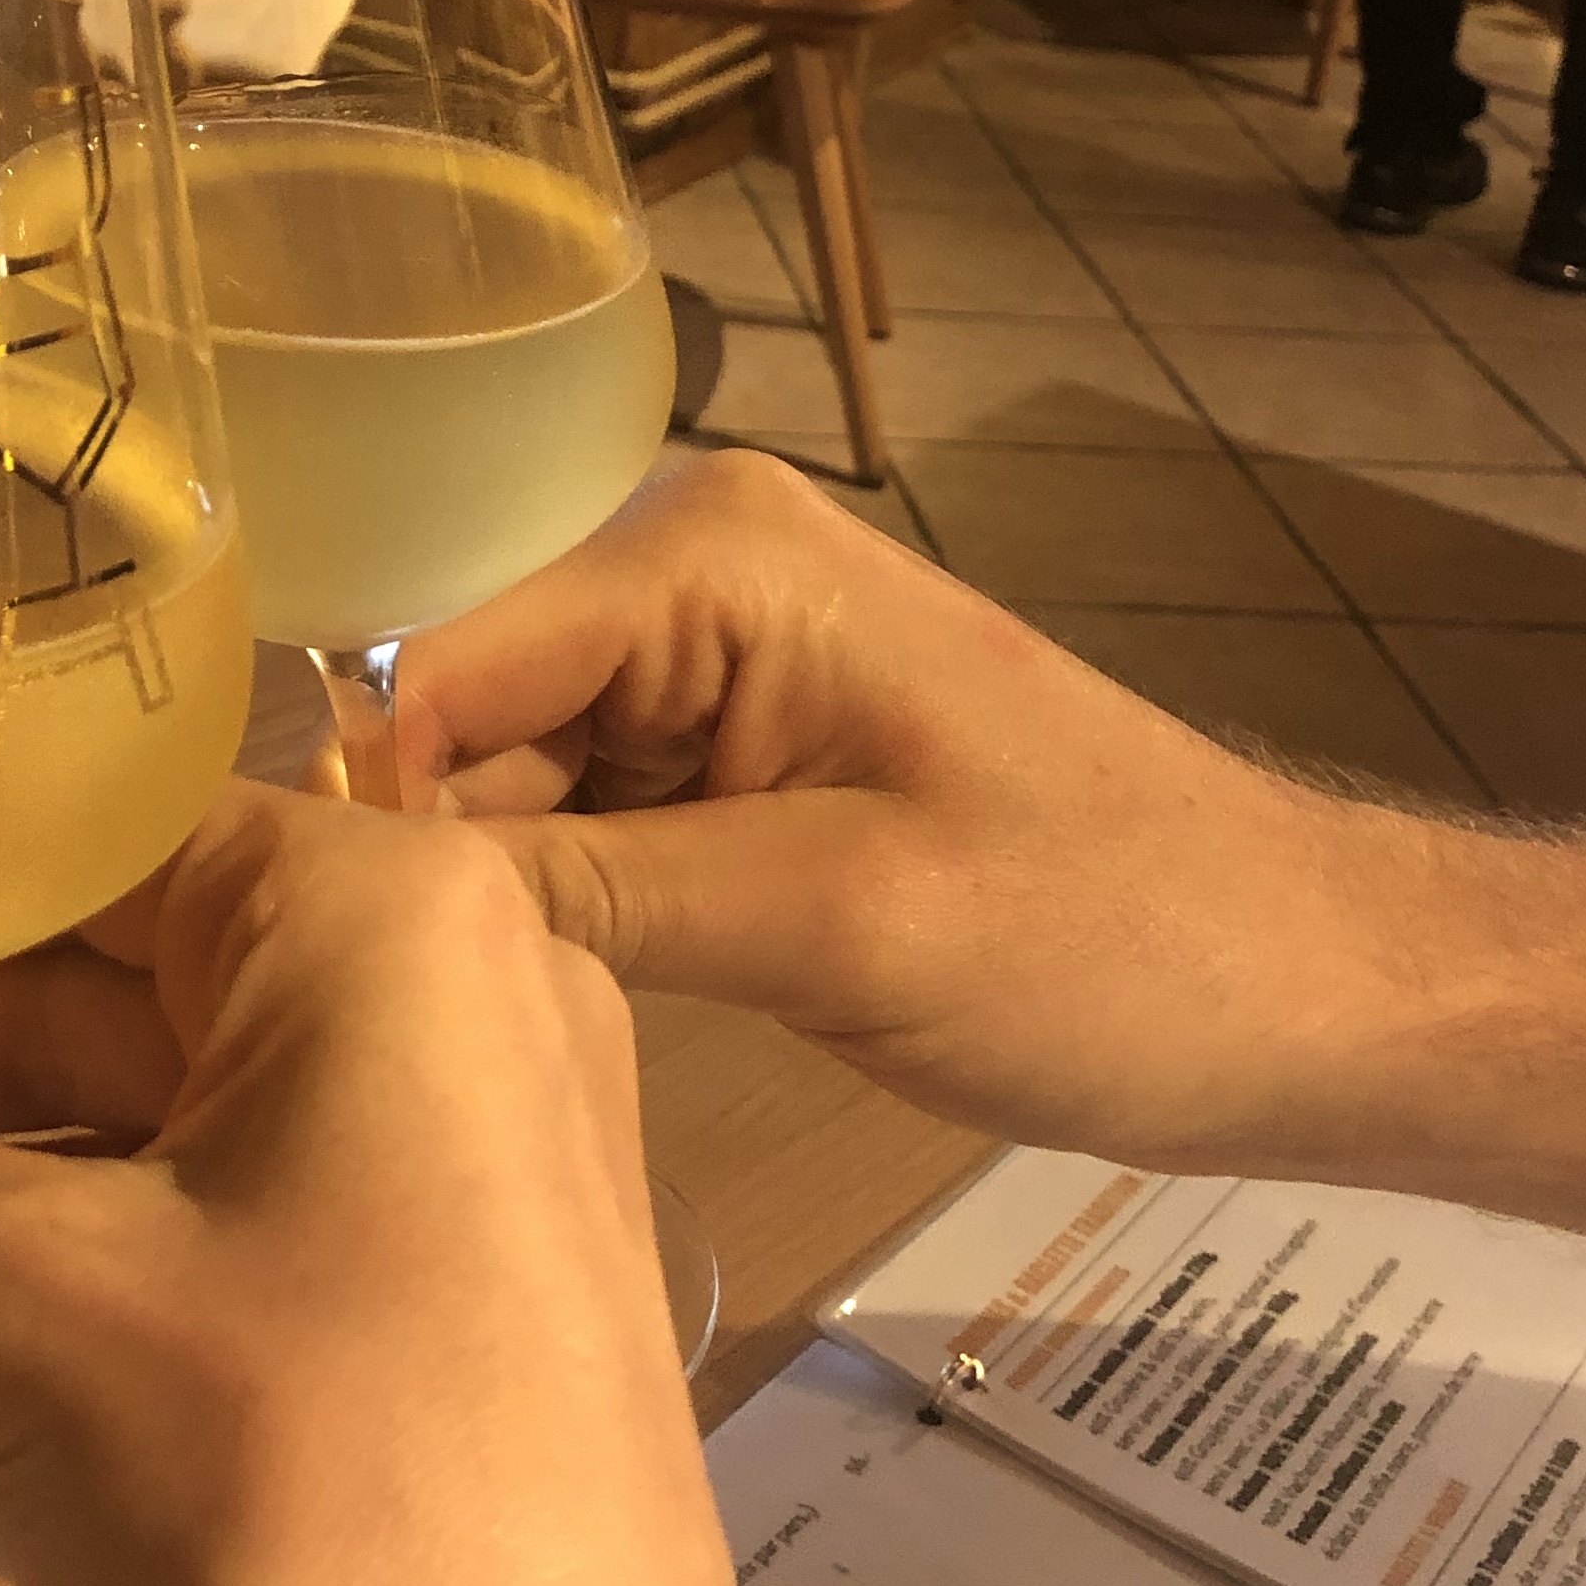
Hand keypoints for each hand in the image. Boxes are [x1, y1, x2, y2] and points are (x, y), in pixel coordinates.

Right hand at [0, 786, 757, 1585]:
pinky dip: (58, 1301)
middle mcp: (453, 1002)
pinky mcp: (450, 1319)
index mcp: (382, 925)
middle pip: (99, 994)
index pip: (70, 853)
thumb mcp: (16, 1307)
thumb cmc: (293, 1502)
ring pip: (143, 1138)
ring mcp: (468, 1169)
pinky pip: (219, 1251)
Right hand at [405, 447, 1585, 1235]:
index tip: (289, 967)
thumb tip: (353, 882)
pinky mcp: (734, 746)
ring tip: (452, 1029)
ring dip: (482, 895)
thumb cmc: (1105, 942)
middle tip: (367, 1027)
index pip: (437, 658)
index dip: (354, 810)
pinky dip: (558, 906)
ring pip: (501, 776)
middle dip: (415, 857)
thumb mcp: (830, 924)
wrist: (1296, 986)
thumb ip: (586, 889)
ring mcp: (713, 657)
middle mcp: (688, 568)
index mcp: (710, 556)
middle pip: (454, 713)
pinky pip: (578, 813)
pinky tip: (543, 1006)